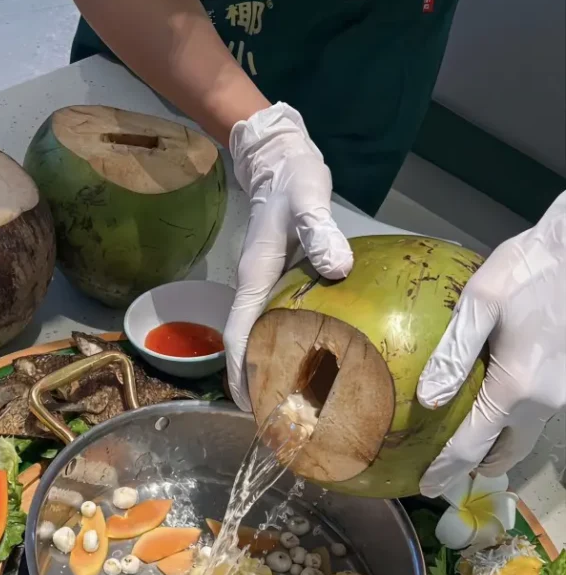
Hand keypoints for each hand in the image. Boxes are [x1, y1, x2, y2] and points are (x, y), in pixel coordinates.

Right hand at [224, 103, 353, 409]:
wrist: (280, 158)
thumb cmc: (293, 180)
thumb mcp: (308, 200)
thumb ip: (320, 231)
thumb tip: (337, 267)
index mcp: (256, 278)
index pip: (237, 334)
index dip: (239, 372)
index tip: (247, 405)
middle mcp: (255, 287)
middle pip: (244, 345)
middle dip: (253, 382)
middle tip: (275, 415)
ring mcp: (265, 285)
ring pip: (258, 336)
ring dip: (267, 367)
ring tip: (291, 399)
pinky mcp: (279, 281)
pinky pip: (275, 322)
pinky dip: (284, 347)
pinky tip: (306, 360)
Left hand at [418, 192, 565, 496]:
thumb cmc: (531, 268)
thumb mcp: (481, 301)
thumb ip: (453, 354)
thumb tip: (427, 400)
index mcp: (516, 386)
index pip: (472, 444)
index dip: (446, 470)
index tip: (426, 488)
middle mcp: (545, 401)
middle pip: (507, 452)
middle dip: (477, 466)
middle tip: (448, 471)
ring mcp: (564, 393)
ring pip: (527, 436)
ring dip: (500, 446)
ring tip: (470, 445)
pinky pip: (540, 415)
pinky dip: (516, 424)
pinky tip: (497, 411)